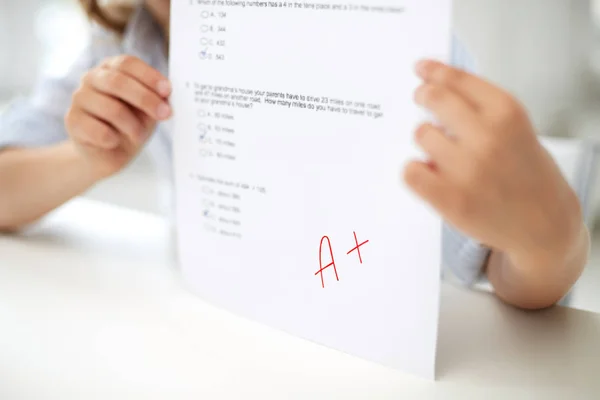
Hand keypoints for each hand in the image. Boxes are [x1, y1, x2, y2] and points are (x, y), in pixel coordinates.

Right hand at [65, 55, 171, 179]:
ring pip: (111, 109)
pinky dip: (114, 139)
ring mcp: (79, 98)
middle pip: (117, 82)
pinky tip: (114, 142)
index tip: (167, 91)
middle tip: (165, 114)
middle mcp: (92, 78)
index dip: (149, 76)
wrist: (107, 153)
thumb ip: (156, 99)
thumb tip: (167, 93)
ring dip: (133, 126)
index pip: (127, 63)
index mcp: (112, 69)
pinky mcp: (72, 120)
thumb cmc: (130, 126)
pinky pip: (99, 130)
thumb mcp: (149, 111)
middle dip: (146, 99)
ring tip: (139, 136)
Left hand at [404, 60, 581, 263]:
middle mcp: (487, 137)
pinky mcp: (449, 198)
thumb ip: (480, 106)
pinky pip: (410, 171)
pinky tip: (430, 174)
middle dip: (423, 95)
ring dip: (427, 140)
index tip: (421, 68)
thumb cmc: (526, 173)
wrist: (542, 224)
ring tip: (445, 154)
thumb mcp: (515, 128)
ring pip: (421, 134)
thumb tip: (437, 82)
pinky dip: (415, 170)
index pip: (458, 79)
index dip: (434, 71)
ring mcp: (467, 169)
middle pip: (433, 98)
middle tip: (420, 97)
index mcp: (507, 113)